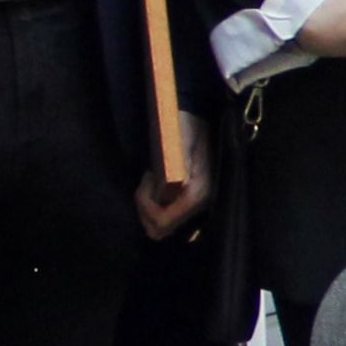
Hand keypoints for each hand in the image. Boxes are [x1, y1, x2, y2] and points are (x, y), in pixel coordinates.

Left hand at [134, 108, 210, 240]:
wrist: (199, 115)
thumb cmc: (186, 126)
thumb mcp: (179, 142)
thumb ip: (176, 168)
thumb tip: (172, 191)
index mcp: (198, 193)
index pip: (163, 221)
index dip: (145, 207)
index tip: (145, 180)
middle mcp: (200, 205)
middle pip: (161, 229)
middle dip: (146, 209)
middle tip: (146, 182)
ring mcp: (196, 205)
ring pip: (163, 226)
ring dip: (150, 206)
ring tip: (152, 179)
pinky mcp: (191, 201)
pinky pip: (168, 216)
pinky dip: (157, 205)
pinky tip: (158, 186)